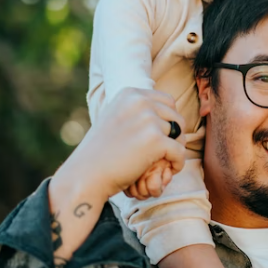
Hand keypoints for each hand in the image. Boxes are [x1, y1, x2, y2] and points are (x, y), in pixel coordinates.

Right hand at [52, 88, 186, 204]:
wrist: (87, 174)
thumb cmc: (100, 152)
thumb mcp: (115, 118)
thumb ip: (137, 111)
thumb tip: (166, 106)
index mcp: (130, 94)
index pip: (167, 101)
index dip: (169, 120)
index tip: (162, 136)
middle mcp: (140, 102)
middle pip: (176, 116)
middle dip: (175, 135)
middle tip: (167, 152)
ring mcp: (148, 120)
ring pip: (179, 134)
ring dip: (174, 150)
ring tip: (163, 162)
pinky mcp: (155, 140)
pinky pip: (180, 151)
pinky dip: (177, 163)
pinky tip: (169, 170)